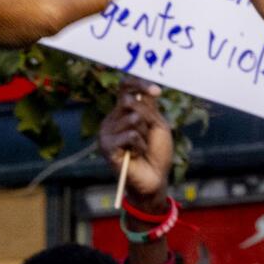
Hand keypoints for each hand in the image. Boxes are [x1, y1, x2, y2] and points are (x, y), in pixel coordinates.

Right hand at [99, 75, 174, 201]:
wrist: (154, 179)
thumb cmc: (157, 152)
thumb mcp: (157, 124)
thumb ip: (148, 107)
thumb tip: (143, 91)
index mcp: (122, 112)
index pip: (125, 88)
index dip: (139, 84)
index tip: (157, 91)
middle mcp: (112, 119)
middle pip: (129, 101)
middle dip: (146, 117)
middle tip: (148, 135)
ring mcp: (106, 133)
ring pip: (132, 118)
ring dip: (145, 135)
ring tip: (142, 148)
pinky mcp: (106, 146)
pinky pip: (130, 135)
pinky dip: (140, 145)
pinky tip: (137, 155)